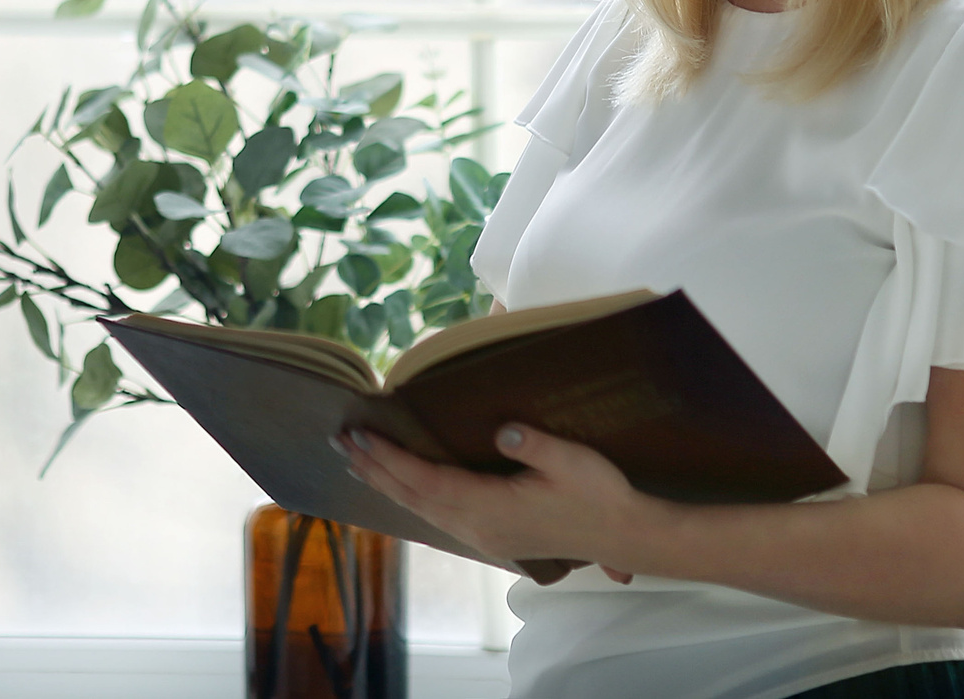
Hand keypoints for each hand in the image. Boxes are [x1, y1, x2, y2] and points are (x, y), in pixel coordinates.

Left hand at [333, 423, 660, 581]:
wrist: (623, 534)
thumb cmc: (599, 494)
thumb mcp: (572, 461)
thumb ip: (534, 444)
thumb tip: (502, 428)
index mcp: (490, 507)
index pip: (425, 480)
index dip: (390, 457)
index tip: (360, 434)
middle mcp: (477, 525)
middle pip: (413, 496)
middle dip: (374, 468)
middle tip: (340, 442)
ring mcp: (483, 534)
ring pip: (422, 508)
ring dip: (388, 483)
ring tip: (360, 460)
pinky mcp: (492, 534)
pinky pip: (438, 515)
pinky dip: (412, 495)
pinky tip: (405, 486)